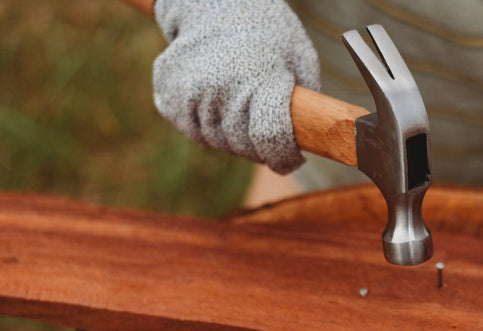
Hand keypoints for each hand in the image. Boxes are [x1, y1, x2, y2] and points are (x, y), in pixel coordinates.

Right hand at [152, 0, 318, 173]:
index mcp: (258, 78)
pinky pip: (191, 129)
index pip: (270, 138)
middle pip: (243, 146)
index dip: (284, 157)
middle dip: (260, 148)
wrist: (217, 4)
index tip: (292, 160)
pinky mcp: (167, 93)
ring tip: (242, 108)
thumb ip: (307, 102)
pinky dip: (206, 125)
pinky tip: (218, 101)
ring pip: (216, 141)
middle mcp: (220, 86)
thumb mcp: (301, 58)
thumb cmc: (268, 34)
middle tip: (268, 130)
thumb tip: (311, 142)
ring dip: (232, 137)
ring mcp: (189, 90)